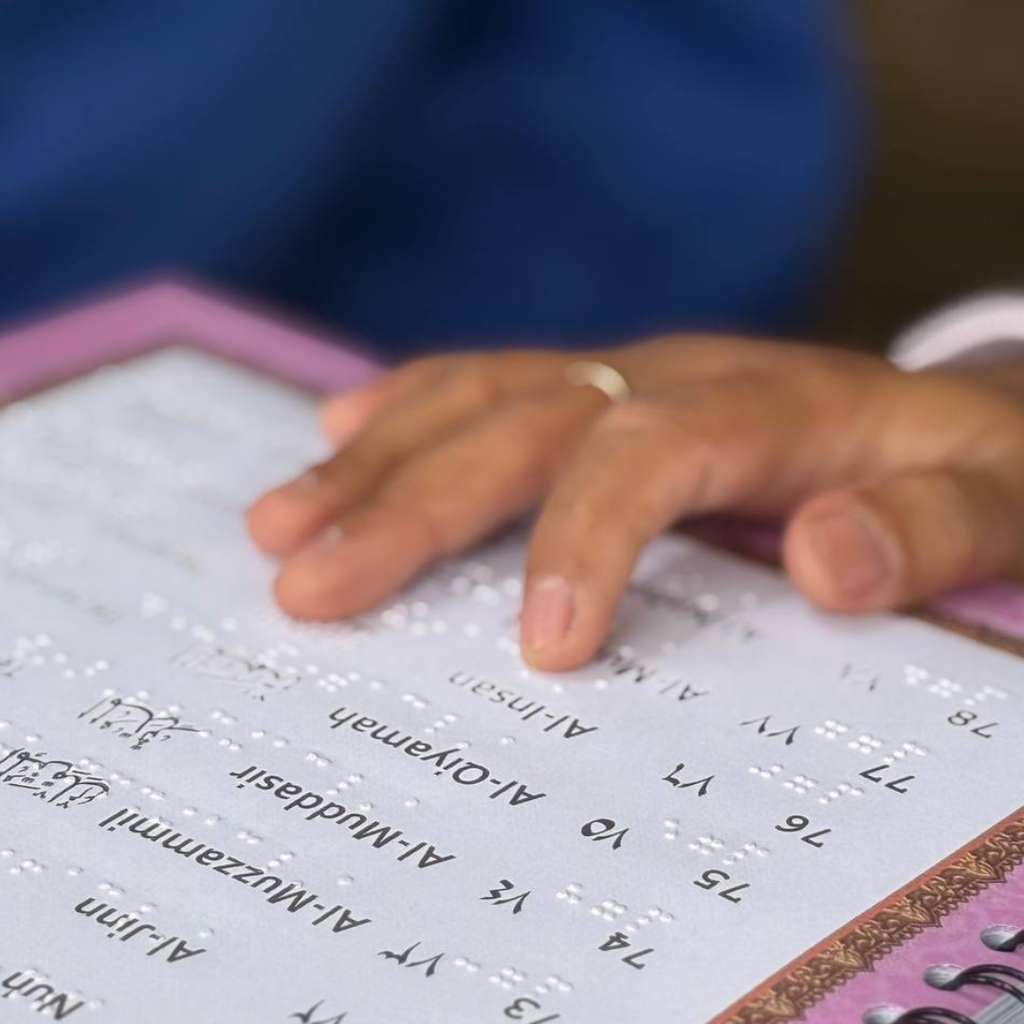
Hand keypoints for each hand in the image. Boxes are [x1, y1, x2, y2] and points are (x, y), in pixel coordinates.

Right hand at [247, 337, 1023, 670]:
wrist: (955, 412)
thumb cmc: (973, 470)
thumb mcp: (1002, 502)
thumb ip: (934, 528)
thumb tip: (825, 559)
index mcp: (773, 406)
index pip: (647, 449)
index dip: (583, 536)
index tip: (540, 648)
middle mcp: (680, 375)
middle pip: (526, 422)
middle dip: (412, 505)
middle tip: (305, 586)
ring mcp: (631, 374)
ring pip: (484, 396)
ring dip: (377, 460)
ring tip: (281, 525)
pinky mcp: (606, 389)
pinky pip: (494, 383)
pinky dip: (410, 410)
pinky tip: (341, 434)